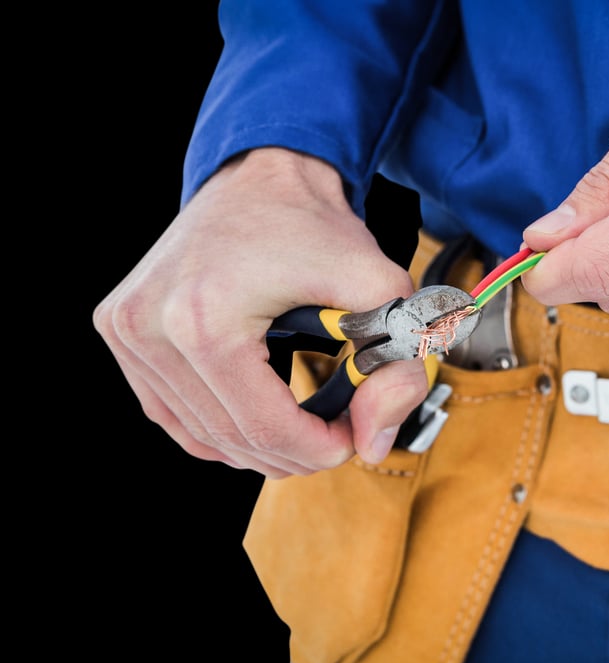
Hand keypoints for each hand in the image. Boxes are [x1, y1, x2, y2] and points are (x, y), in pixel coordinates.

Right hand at [93, 149, 427, 476]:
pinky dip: (217, 426)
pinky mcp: (120, 330)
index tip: (353, 436)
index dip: (320, 448)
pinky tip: (256, 416)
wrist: (260, 174)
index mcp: (203, 319)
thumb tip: (375, 443)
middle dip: (294, 451)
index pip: (265, 428)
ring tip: (302, 424)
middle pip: (230, 438)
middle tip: (336, 431)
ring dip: (257, 445)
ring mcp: (125, 329)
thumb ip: (396, 365)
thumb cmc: (315, 226)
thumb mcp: (378, 286)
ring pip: (198, 434)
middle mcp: (148, 327)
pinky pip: (169, 411)